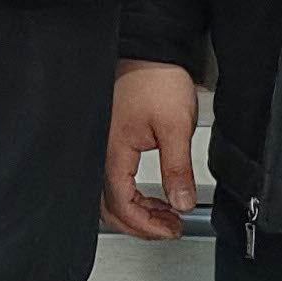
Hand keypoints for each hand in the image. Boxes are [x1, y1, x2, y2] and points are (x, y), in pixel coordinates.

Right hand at [102, 61, 198, 242]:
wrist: (149, 51)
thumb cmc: (156, 79)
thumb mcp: (175, 127)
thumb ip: (177, 169)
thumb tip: (181, 202)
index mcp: (112, 151)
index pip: (121, 204)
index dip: (146, 224)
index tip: (170, 229)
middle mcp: (100, 152)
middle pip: (108, 206)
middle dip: (139, 223)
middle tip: (168, 228)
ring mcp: (101, 146)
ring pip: (108, 195)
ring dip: (135, 210)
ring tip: (165, 213)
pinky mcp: (108, 140)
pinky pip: (112, 178)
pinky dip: (131, 194)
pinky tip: (152, 194)